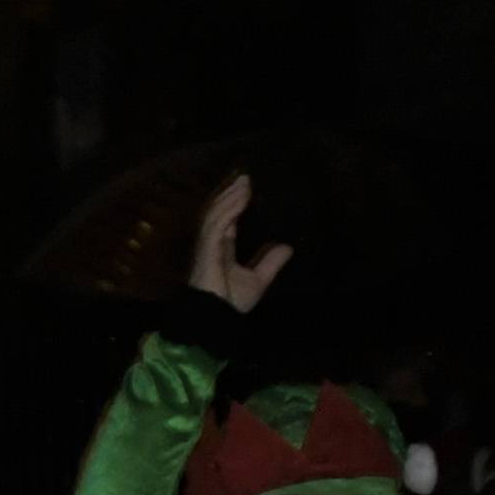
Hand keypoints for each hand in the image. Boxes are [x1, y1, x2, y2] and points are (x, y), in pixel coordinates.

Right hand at [192, 176, 294, 312]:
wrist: (216, 318)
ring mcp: (207, 245)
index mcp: (221, 250)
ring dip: (229, 196)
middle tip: (244, 176)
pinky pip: (217, 222)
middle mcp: (211, 244)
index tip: (246, 190)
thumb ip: (270, 263)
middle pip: (217, 212)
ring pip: (215, 213)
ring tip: (244, 181)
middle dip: (229, 194)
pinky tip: (241, 197)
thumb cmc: (230, 303)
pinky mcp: (207, 247)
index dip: (234, 205)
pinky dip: (229, 208)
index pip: (226, 221)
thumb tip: (287, 247)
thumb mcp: (258, 280)